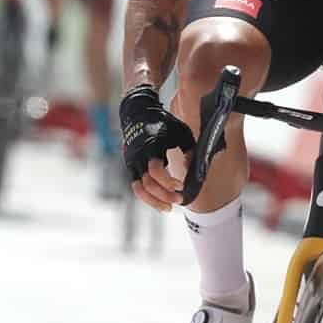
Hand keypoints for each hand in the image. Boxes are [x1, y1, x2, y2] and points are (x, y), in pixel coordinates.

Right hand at [121, 84, 195, 211]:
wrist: (138, 114)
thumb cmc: (164, 124)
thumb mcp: (181, 132)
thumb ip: (189, 151)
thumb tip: (190, 169)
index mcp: (150, 146)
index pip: (155, 171)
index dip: (168, 182)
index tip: (181, 185)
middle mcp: (138, 157)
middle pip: (147, 184)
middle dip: (164, 195)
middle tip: (179, 199)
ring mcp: (132, 163)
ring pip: (139, 189)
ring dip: (154, 201)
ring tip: (169, 208)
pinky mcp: (132, 168)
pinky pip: (137, 187)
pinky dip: (148, 197)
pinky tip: (161, 201)